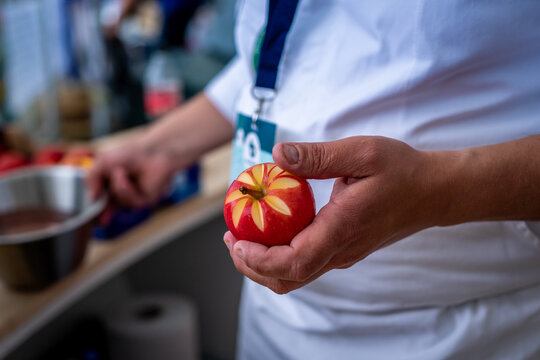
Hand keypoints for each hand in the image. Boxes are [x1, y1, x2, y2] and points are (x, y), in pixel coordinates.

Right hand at [86, 138, 178, 207]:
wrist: (152, 151)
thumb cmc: (130, 153)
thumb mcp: (103, 163)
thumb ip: (91, 179)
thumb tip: (91, 198)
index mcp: (111, 184)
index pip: (100, 201)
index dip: (93, 209)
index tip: (86, 214)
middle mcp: (123, 193)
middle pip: (109, 209)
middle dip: (102, 210)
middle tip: (97, 208)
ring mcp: (134, 198)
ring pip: (119, 203)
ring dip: (117, 187)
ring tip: (121, 171)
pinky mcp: (146, 200)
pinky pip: (131, 202)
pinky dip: (127, 189)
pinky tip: (129, 178)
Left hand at [223, 136, 447, 293]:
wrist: (434, 192)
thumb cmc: (402, 170)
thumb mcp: (361, 152)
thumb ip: (318, 156)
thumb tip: (277, 154)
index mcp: (342, 228)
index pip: (294, 262)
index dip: (259, 258)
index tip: (235, 240)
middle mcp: (341, 250)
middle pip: (287, 278)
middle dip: (251, 265)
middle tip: (230, 237)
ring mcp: (343, 253)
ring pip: (295, 275)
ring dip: (263, 263)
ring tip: (243, 237)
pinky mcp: (344, 249)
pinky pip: (306, 263)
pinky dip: (280, 256)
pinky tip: (272, 231)